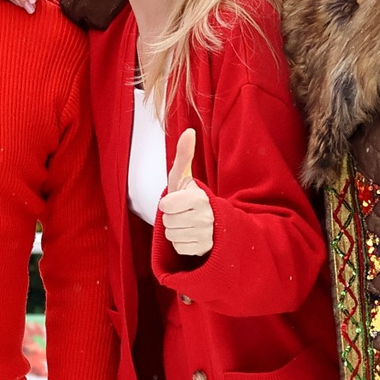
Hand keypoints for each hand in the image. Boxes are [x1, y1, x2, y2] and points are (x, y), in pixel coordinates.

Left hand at [156, 128, 213, 256]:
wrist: (213, 221)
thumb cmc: (191, 197)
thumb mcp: (184, 178)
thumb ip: (184, 156)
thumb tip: (189, 131)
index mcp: (200, 197)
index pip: (166, 206)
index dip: (167, 204)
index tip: (176, 201)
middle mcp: (206, 217)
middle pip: (167, 222)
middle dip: (171, 218)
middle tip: (183, 213)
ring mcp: (207, 235)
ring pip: (172, 235)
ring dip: (175, 230)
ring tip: (187, 224)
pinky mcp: (205, 249)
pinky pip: (179, 247)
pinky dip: (181, 243)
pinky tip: (191, 235)